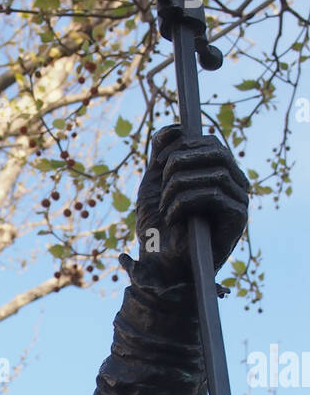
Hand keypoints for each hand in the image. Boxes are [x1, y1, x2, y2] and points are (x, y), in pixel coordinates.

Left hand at [134, 124, 249, 279]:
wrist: (160, 267)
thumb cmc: (159, 228)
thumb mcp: (155, 185)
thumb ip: (162, 156)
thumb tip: (172, 128)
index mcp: (218, 173)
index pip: (210, 142)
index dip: (183, 144)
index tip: (159, 162)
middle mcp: (234, 184)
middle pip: (216, 151)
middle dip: (181, 162)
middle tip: (162, 183)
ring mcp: (239, 201)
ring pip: (215, 172)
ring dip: (180, 186)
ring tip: (164, 207)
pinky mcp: (236, 219)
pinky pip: (214, 195)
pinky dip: (185, 202)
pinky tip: (172, 217)